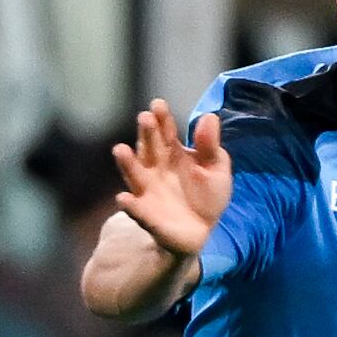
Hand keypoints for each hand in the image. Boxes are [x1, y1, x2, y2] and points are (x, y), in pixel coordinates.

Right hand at [111, 101, 229, 260]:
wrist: (201, 232)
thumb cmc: (206, 196)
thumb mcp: (216, 170)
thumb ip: (210, 146)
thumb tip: (210, 116)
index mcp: (172, 154)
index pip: (166, 133)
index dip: (162, 119)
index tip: (158, 105)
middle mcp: (155, 169)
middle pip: (149, 148)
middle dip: (147, 134)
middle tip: (145, 118)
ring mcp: (148, 191)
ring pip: (135, 175)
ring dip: (127, 163)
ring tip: (120, 150)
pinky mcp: (147, 215)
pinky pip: (137, 211)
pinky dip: (130, 206)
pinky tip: (123, 199)